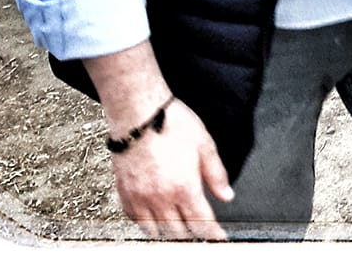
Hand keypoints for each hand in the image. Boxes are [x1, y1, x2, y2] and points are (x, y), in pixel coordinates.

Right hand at [108, 97, 233, 240]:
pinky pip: (135, 221)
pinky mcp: (124, 194)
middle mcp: (161, 198)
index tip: (218, 238)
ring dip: (169, 235)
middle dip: (192, 236)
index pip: (202, 222)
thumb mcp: (205, 145)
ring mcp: (140, 199)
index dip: (212, 234)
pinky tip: (154, 220)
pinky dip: (146, 225)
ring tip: (180, 231)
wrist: (139, 114)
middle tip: (200, 234)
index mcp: (184, 187)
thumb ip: (216, 174)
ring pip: (155, 232)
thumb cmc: (172, 124)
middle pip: (178, 233)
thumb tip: (227, 195)